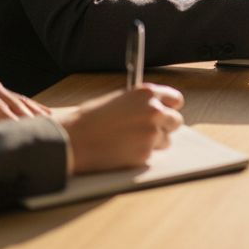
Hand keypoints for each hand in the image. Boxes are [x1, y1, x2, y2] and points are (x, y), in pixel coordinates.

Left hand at [0, 79, 50, 128]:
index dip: (13, 122)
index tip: (25, 134)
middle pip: (14, 104)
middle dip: (28, 119)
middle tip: (43, 133)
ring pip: (21, 102)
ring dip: (35, 114)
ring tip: (52, 126)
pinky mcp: (3, 92)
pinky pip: (22, 101)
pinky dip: (34, 109)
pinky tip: (48, 117)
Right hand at [56, 84, 184, 174]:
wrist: (72, 140)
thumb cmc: (89, 120)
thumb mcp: (118, 100)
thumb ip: (140, 104)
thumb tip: (156, 110)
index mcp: (146, 93)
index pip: (175, 99)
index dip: (171, 107)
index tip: (168, 113)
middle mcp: (154, 110)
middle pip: (176, 120)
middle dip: (165, 127)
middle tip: (149, 131)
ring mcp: (151, 132)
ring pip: (166, 140)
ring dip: (154, 143)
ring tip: (129, 142)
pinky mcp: (145, 153)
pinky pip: (151, 155)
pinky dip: (140, 155)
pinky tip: (122, 151)